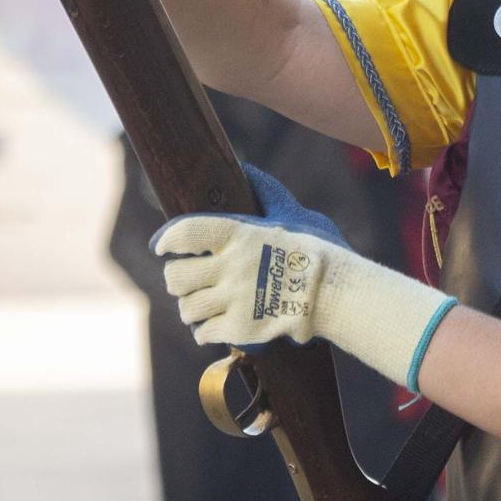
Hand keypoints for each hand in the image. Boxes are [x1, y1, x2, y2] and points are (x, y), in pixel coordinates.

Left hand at [150, 162, 455, 388]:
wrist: (338, 293)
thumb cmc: (320, 249)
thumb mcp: (295, 213)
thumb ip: (267, 193)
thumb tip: (246, 167)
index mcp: (239, 234)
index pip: (184, 232)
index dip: (166, 240)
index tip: (161, 247)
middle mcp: (231, 266)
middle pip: (176, 277)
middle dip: (177, 281)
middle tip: (186, 283)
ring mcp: (235, 300)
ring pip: (187, 309)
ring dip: (192, 309)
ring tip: (202, 308)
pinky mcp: (241, 329)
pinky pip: (204, 334)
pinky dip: (206, 332)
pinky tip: (215, 327)